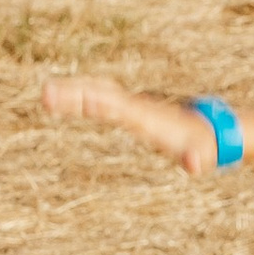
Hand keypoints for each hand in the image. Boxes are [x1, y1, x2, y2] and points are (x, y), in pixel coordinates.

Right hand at [41, 74, 228, 176]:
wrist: (207, 126)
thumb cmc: (203, 146)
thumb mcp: (202, 155)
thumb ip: (197, 158)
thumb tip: (194, 163)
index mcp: (151, 119)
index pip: (123, 110)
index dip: (104, 105)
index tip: (85, 101)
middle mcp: (138, 106)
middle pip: (103, 95)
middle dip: (76, 95)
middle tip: (46, 94)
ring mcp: (131, 104)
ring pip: (99, 91)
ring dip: (74, 90)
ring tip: (46, 93)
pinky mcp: (127, 107)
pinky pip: (100, 95)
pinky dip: (81, 92)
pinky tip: (63, 95)